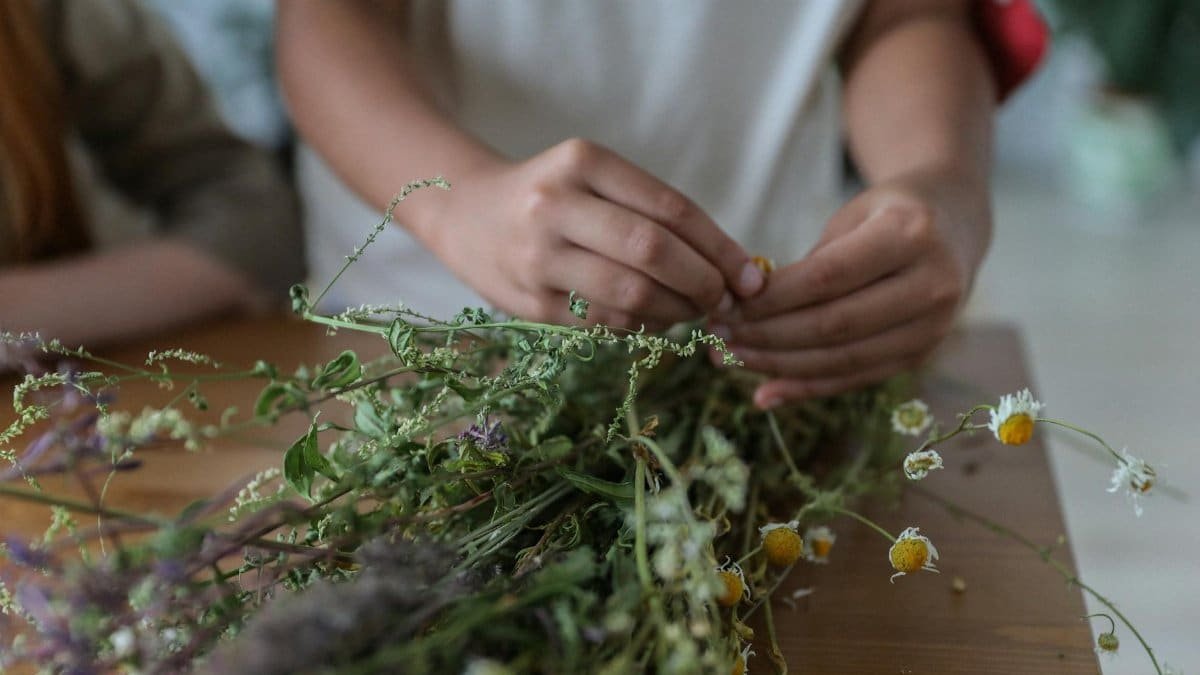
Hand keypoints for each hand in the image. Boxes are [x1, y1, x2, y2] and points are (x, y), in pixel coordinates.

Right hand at [420, 138, 764, 328]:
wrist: (464, 214)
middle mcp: (555, 205)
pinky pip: (605, 322)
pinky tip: (653, 318)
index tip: (749, 276)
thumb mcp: (594, 178)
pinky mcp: (530, 302)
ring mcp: (538, 257)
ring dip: (676, 311)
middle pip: (652, 252)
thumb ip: (654, 212)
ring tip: (691, 310)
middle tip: (723, 299)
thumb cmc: (552, 196)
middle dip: (702, 283)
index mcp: (582, 162)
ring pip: (631, 295)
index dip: (719, 248)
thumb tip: (733, 268)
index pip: (670, 208)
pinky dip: (643, 326)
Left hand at [712, 171, 990, 406]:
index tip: (726, 305)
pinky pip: (857, 379)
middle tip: (718, 337)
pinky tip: (766, 393)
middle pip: (835, 325)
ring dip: (780, 366)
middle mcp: (933, 283)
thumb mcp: (852, 217)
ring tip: (730, 360)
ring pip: (844, 359)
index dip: (772, 299)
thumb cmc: (887, 214)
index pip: (828, 277)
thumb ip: (808, 264)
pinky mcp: (923, 353)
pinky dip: (808, 388)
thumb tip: (745, 310)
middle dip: (767, 336)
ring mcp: (934, 325)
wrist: (955, 224)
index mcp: (911, 233)